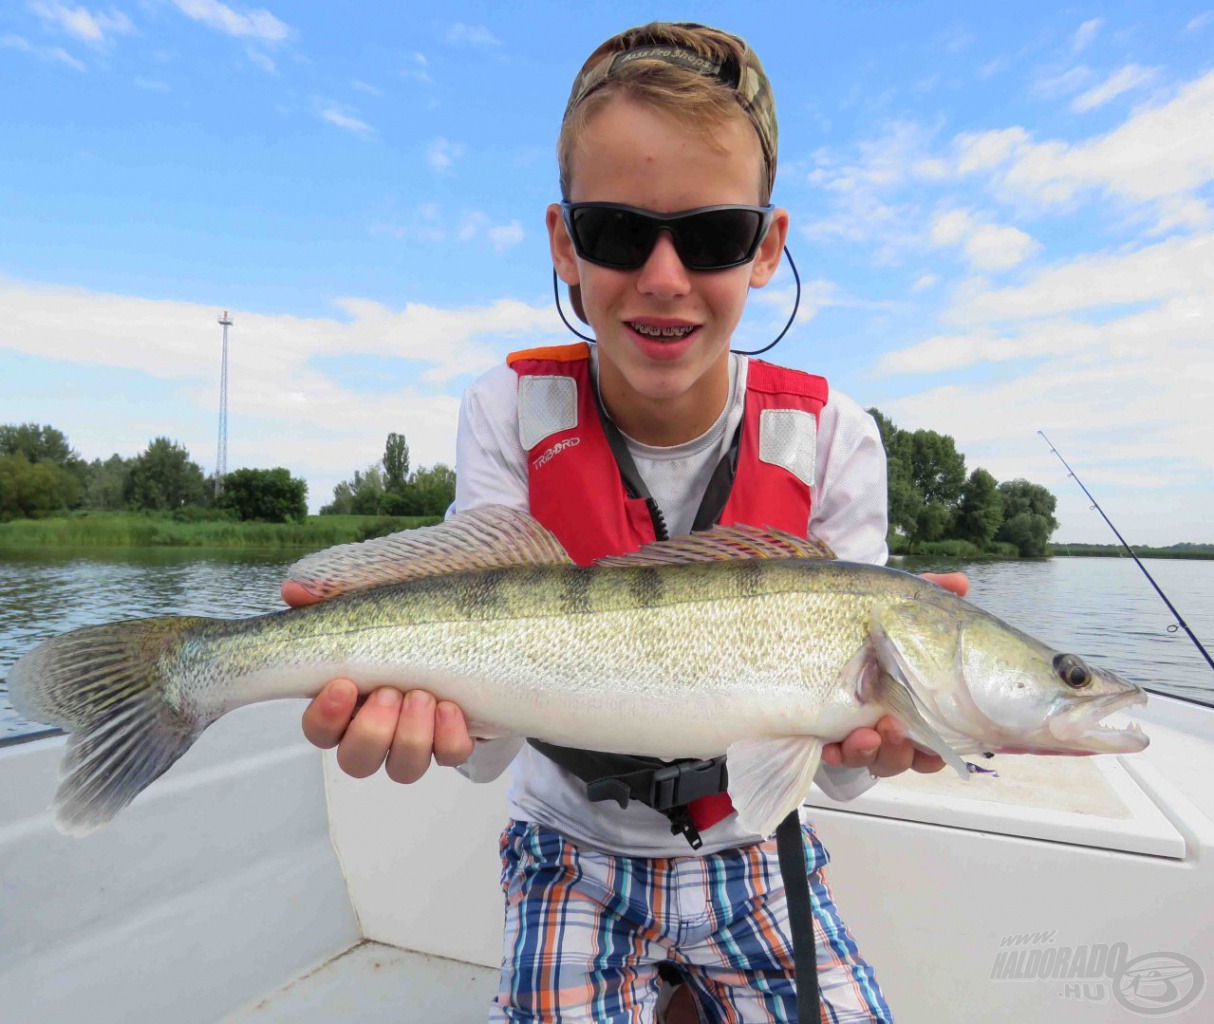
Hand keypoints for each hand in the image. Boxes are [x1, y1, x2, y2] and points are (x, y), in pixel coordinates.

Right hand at [284, 582, 473, 781]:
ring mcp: (414, 743)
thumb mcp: (366, 610)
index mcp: (346, 706)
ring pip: (402, 768)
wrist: (465, 637)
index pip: (319, 730)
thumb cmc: (401, 629)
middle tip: (389, 692)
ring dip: (410, 735)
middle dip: (372, 730)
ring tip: (422, 696)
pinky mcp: (452, 741)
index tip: (343, 685)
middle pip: (356, 760)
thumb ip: (329, 602)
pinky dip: (449, 736)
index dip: (326, 717)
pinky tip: (450, 708)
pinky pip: (451, 756)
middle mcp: (376, 733)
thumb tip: (295, 590)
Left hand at [818, 572, 966, 777]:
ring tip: (863, 736)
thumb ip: (925, 597)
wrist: (808, 624)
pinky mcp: (823, 732)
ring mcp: (853, 731)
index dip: (935, 751)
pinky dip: (834, 754)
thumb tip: (960, 583)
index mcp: (909, 705)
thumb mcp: (891, 606)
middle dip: (899, 749)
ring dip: (867, 753)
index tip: (935, 749)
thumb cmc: (861, 621)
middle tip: (892, 727)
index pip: (931, 741)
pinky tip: (829, 747)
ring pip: (868, 759)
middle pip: (900, 756)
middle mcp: (883, 724)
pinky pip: (831, 755)